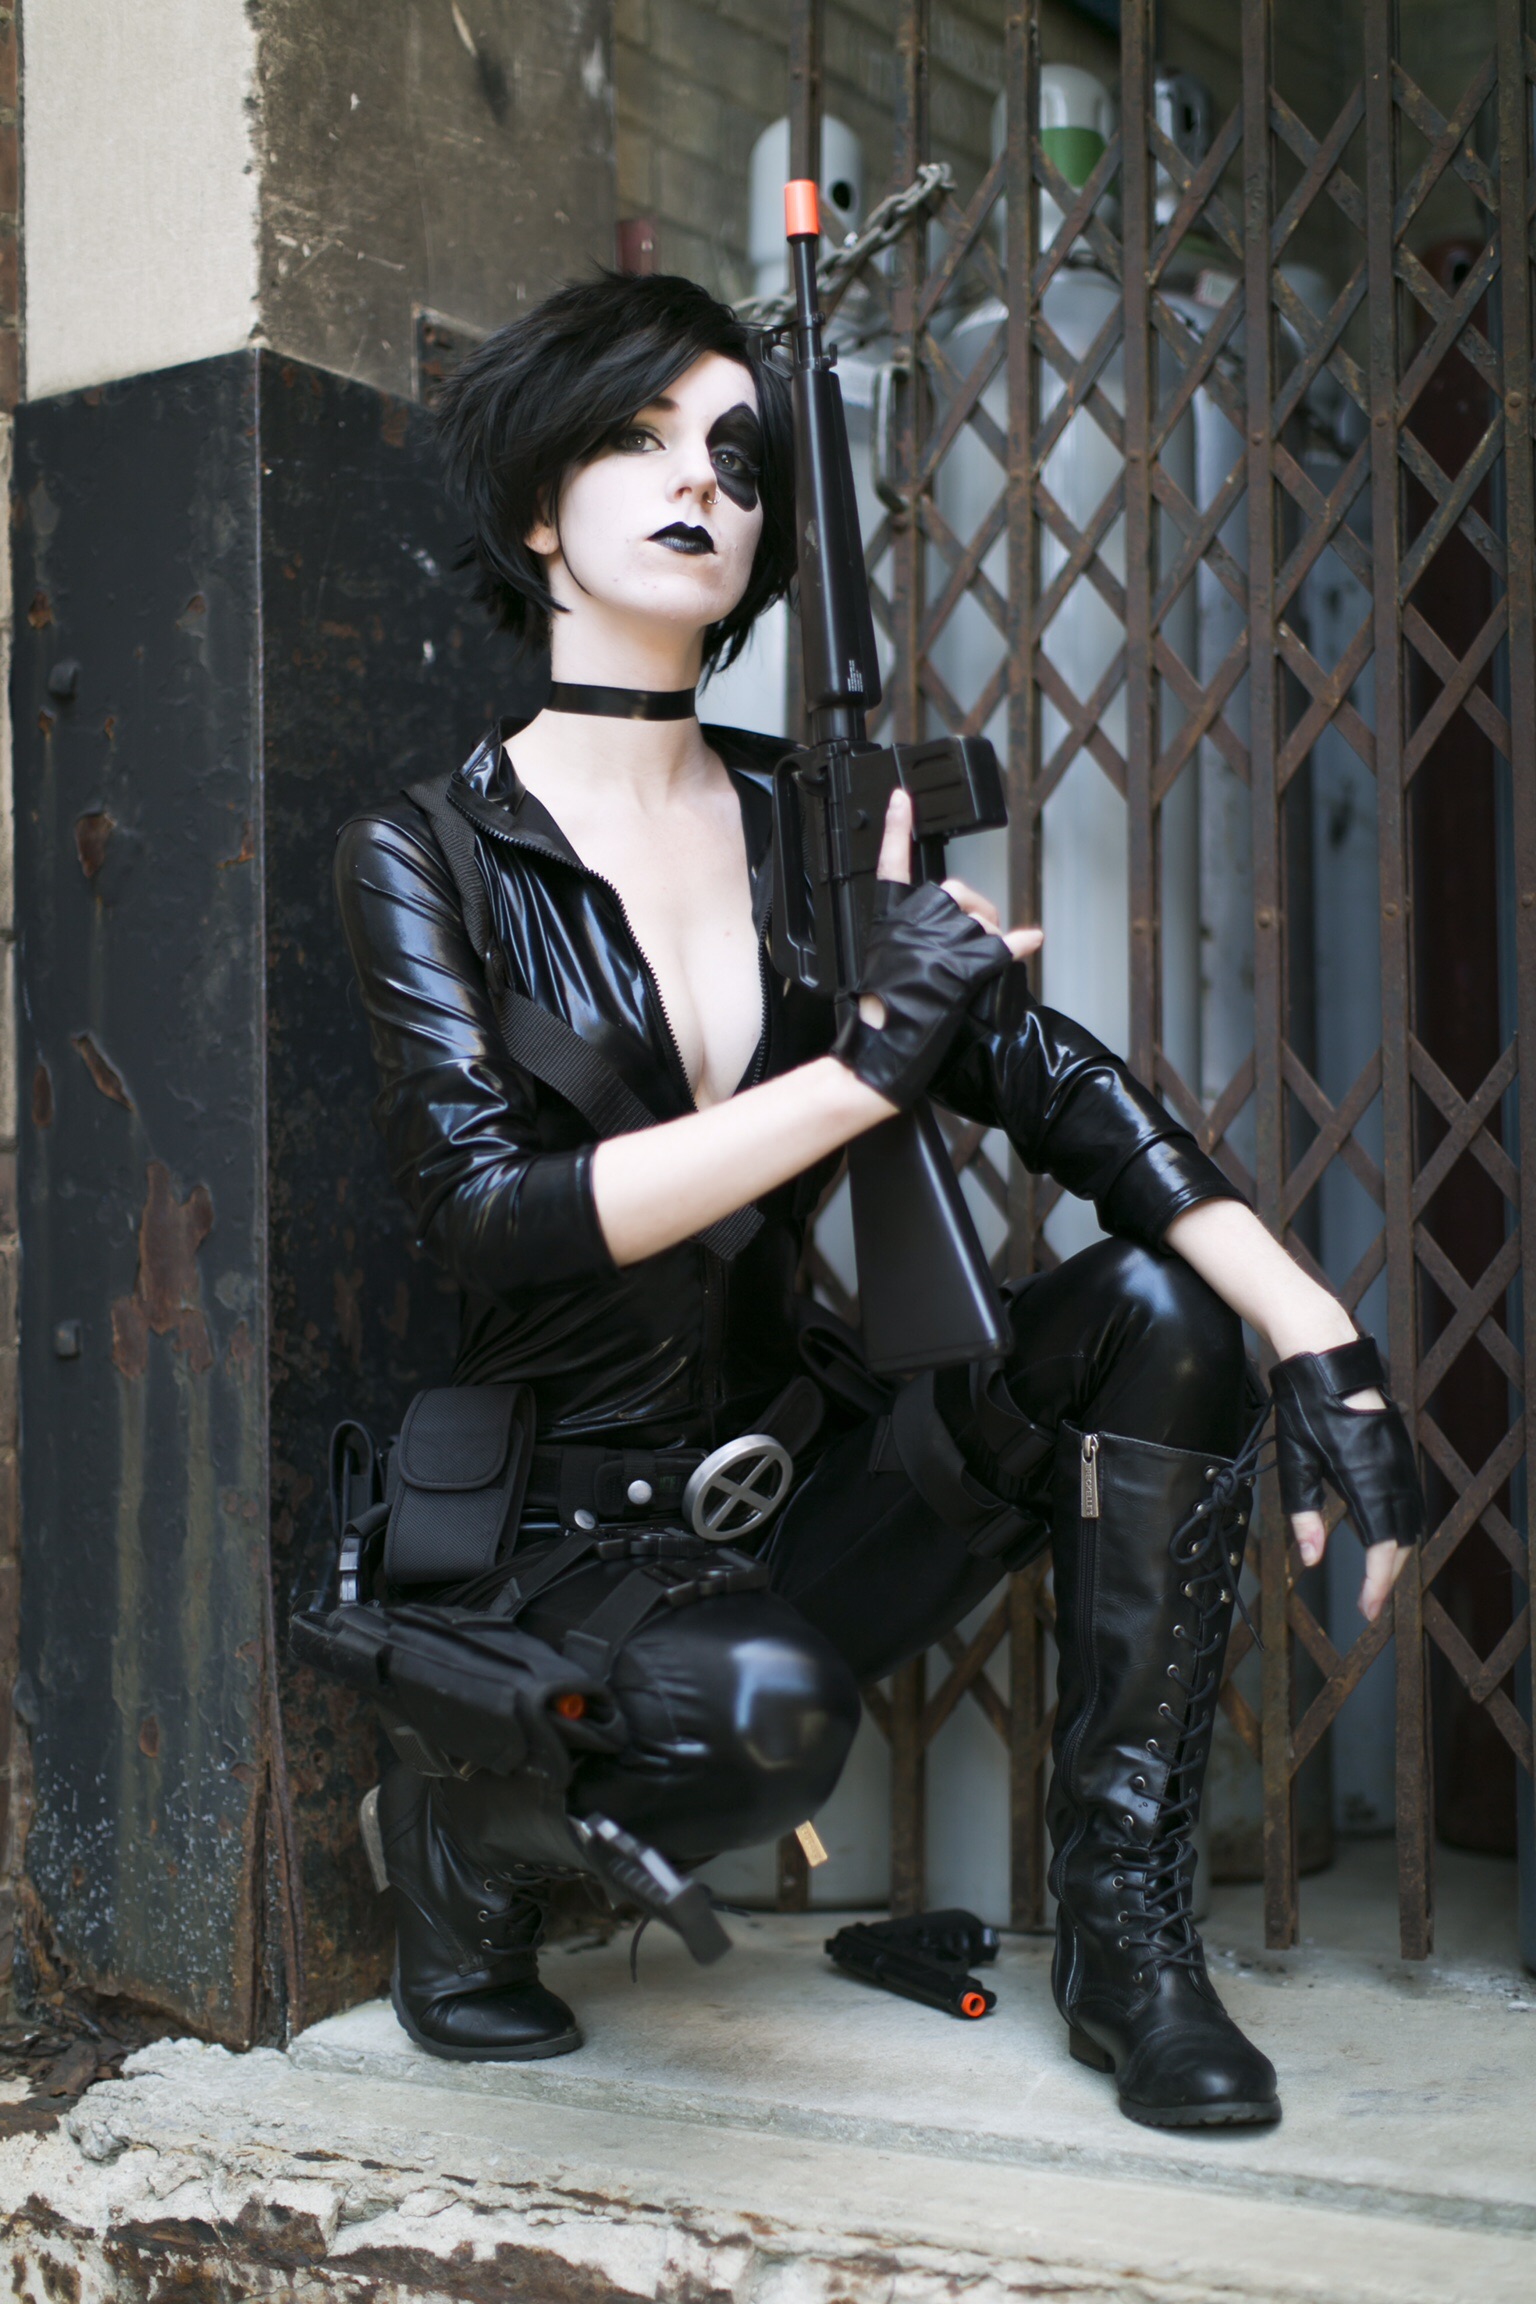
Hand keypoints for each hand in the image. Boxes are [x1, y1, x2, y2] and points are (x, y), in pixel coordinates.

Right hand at [860, 790, 1039, 1028]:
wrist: (880, 1045)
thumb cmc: (877, 1015)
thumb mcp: (882, 964)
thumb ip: (908, 942)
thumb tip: (943, 944)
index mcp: (889, 919)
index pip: (891, 864)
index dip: (898, 829)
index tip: (902, 800)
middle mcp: (915, 921)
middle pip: (958, 895)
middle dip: (975, 914)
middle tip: (975, 942)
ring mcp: (940, 940)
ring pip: (982, 924)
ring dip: (989, 943)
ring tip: (973, 976)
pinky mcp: (962, 965)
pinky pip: (1000, 947)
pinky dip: (1019, 944)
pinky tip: (1032, 939)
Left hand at [1271, 1337, 1422, 1624]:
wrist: (1325, 1356)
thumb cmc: (1304, 1406)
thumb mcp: (1295, 1461)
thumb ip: (1303, 1513)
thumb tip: (1310, 1558)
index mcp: (1364, 1476)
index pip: (1381, 1543)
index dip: (1377, 1581)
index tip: (1368, 1608)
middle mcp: (1390, 1469)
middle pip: (1401, 1537)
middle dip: (1386, 1574)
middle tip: (1370, 1603)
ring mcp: (1398, 1457)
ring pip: (1409, 1518)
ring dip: (1396, 1551)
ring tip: (1376, 1579)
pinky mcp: (1398, 1447)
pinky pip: (1408, 1497)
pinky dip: (1400, 1525)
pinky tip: (1386, 1537)